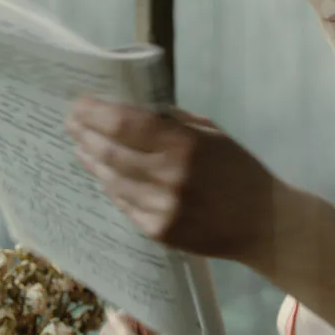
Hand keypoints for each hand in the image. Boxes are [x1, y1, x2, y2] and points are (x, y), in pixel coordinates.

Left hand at [66, 97, 285, 262]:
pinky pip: (123, 203)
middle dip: (85, 133)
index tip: (79, 103)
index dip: (96, 112)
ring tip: (81, 146)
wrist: (263, 223)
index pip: (126, 123)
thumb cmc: (239, 170)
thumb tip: (132, 108)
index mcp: (185, 144)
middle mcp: (169, 176)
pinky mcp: (158, 231)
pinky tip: (103, 174)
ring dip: (91, 160)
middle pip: (110, 151)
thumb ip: (173, 122)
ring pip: (111, 179)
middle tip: (71, 122)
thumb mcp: (212, 134)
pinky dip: (110, 186)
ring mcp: (161, 207)